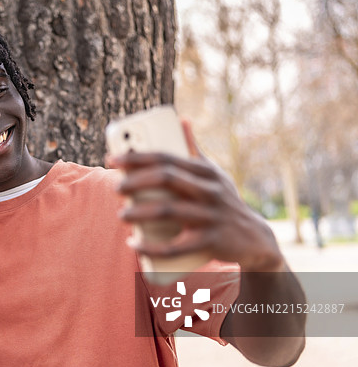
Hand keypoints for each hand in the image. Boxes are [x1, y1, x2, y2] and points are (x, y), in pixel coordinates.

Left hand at [108, 120, 283, 272]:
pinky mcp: (211, 242)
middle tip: (115, 188)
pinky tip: (134, 243)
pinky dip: (151, 247)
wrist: (254, 238)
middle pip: (166, 179)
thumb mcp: (213, 173)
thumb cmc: (223, 201)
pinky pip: (176, 247)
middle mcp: (210, 190)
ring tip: (122, 215)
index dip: (136, 157)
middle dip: (135, 181)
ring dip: (139, 213)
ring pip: (168, 211)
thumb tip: (181, 119)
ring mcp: (211, 216)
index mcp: (205, 171)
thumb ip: (193, 149)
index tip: (112, 158)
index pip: (166, 158)